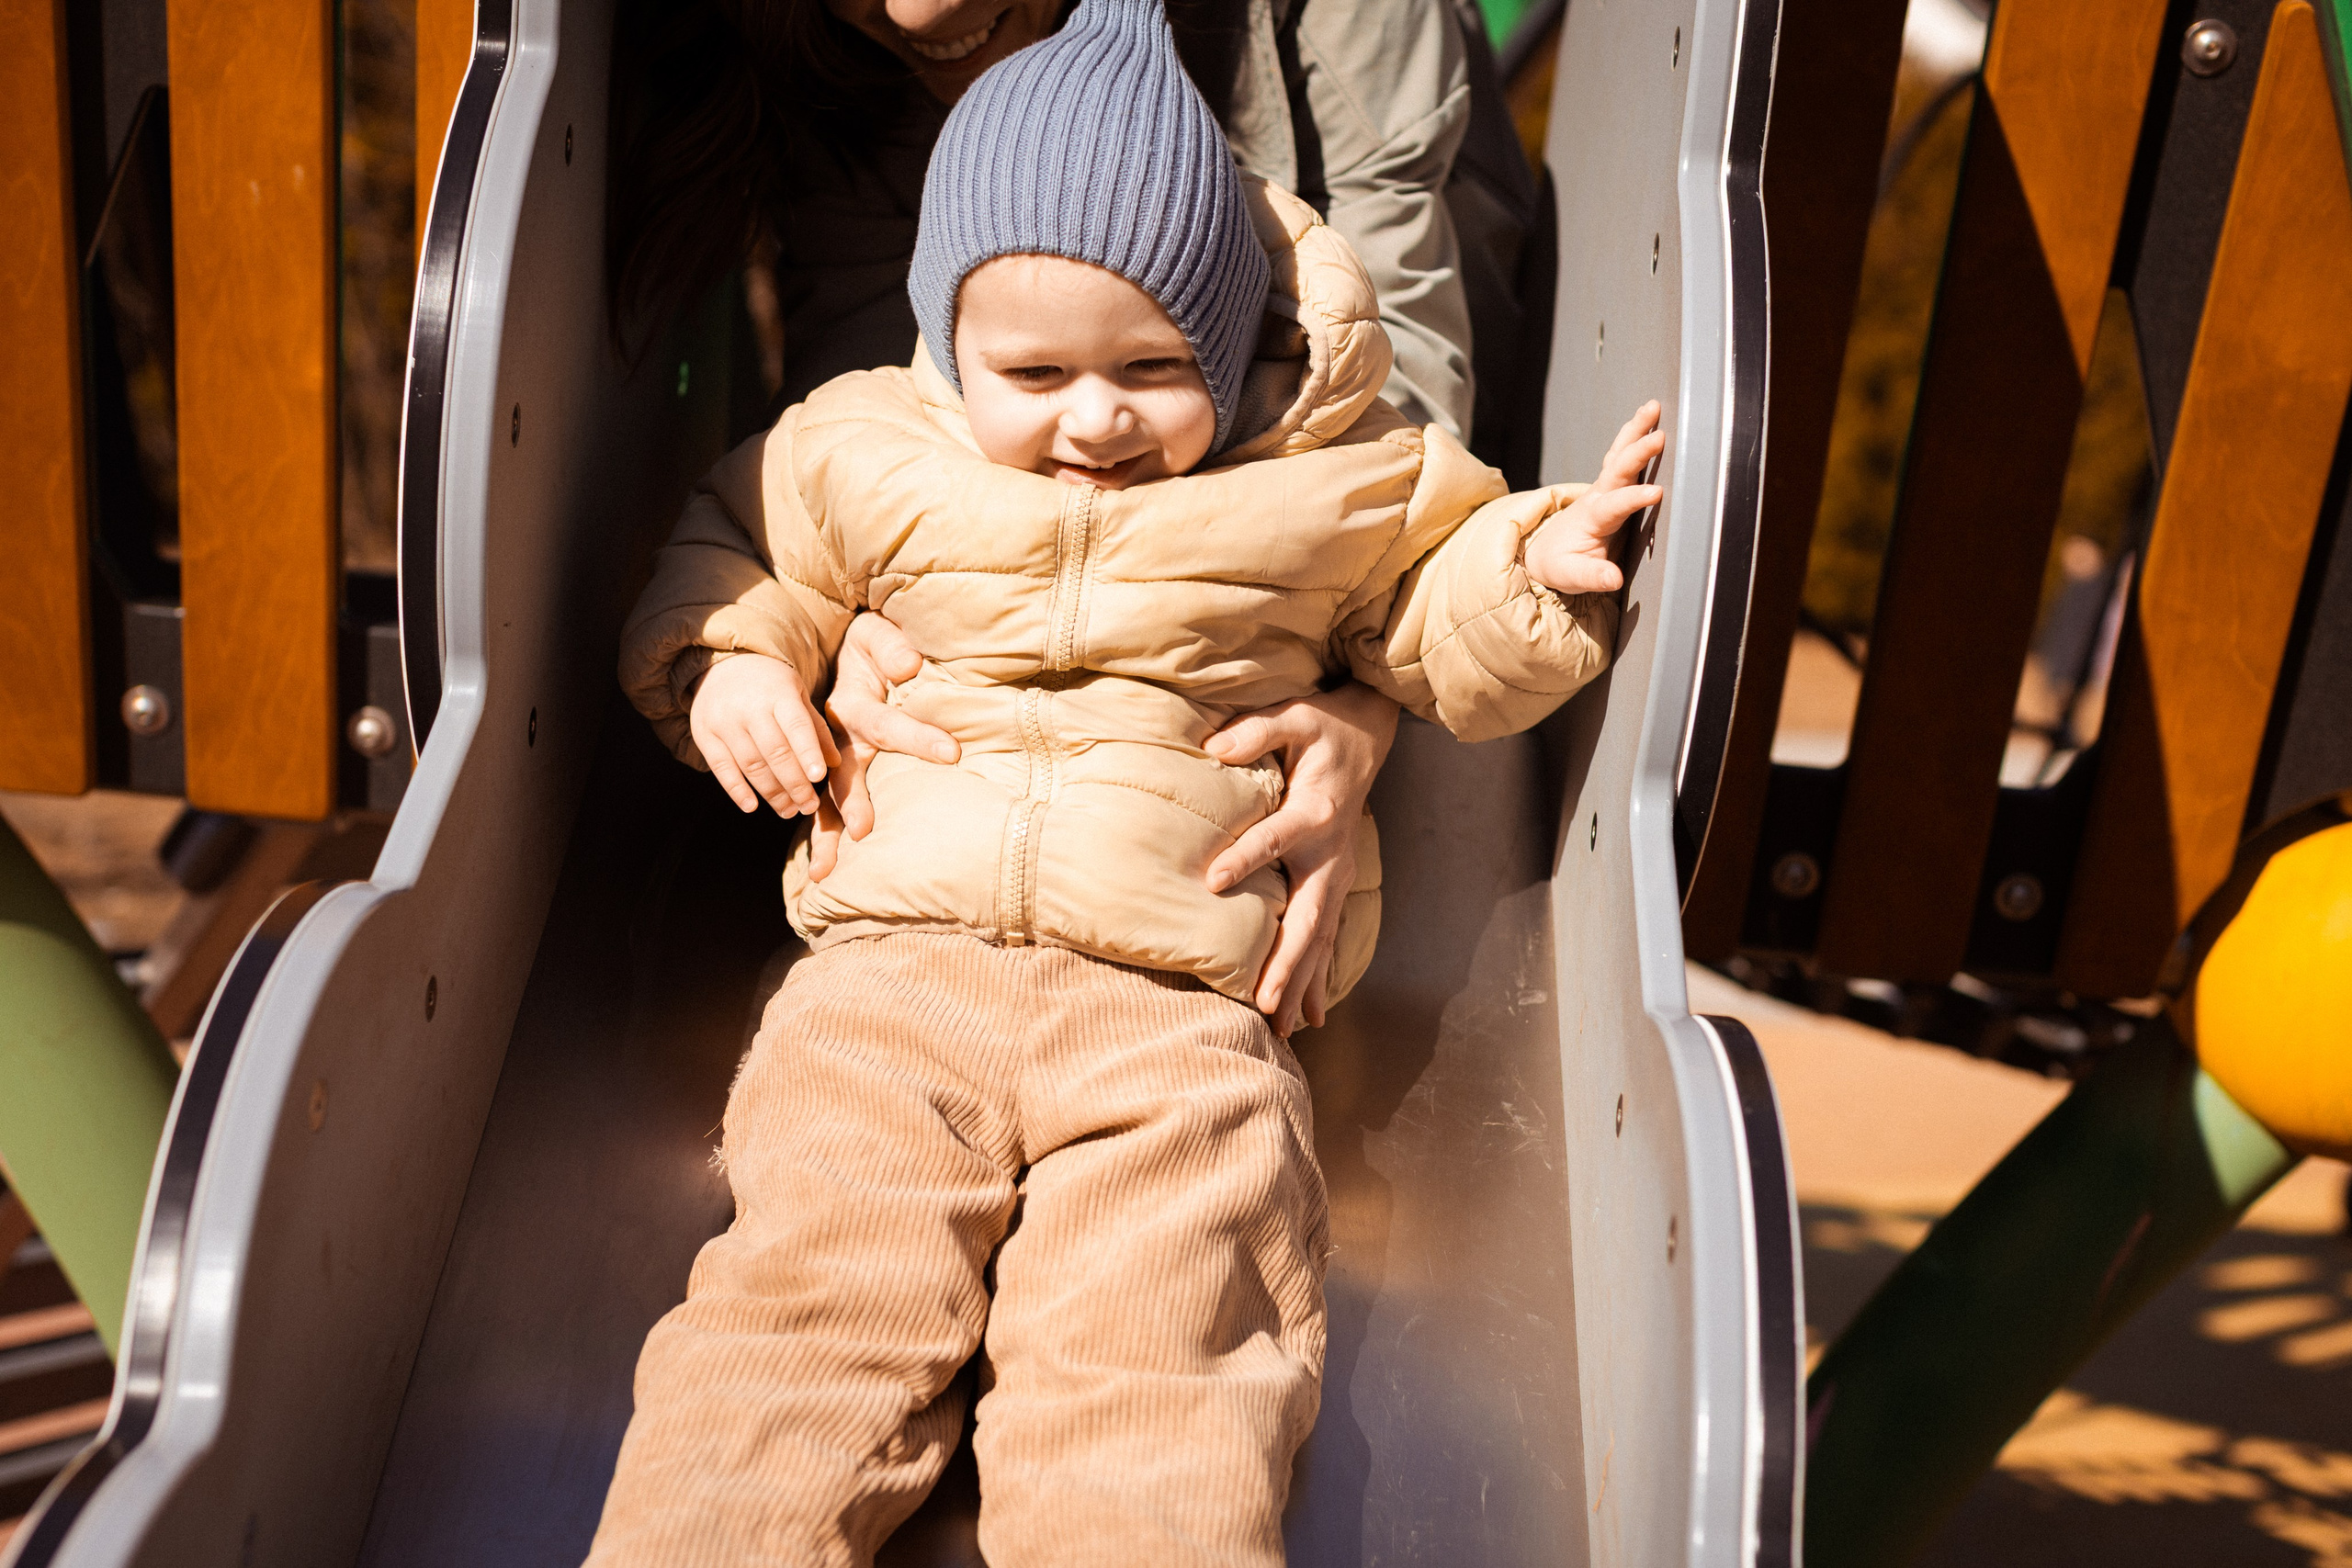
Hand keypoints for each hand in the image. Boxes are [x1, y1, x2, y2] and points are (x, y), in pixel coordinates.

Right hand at [690, 652, 837, 816]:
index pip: (796, 725)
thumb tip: (834, 764)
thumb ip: (815, 728)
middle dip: (795, 784)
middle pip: (775, 752)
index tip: (819, 778)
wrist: (725, 664)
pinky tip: (753, 806)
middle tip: (809, 806)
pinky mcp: (704, 734)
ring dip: (772, 793)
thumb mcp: (798, 695)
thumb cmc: (771, 685)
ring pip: (751, 764)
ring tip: (789, 810)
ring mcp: (723, 721)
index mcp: (778, 693)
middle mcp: (749, 707)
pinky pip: (721, 768)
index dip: (808, 752)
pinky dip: (737, 790)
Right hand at [811, 612, 959, 878]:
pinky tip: (821, 874)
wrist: (839, 653)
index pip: (889, 723)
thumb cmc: (870, 646)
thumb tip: (911, 664)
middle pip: (843, 772)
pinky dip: (820, 836)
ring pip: (823, 798)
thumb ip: (891, 647)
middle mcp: (836, 737)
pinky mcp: (830, 772)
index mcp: (852, 703)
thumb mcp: (876, 635)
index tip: (954, 753)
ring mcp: (829, 758)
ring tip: (824, 872)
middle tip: (862, 832)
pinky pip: (822, 805)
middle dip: (851, 802)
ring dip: (825, 833)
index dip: (919, 737)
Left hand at [1204, 682, 1400, 1037]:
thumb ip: (1254, 730)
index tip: (1212, 882)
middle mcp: (1332, 852)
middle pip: (1310, 916)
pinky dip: (1318, 977)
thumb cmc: (1325, 726)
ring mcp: (1338, 872)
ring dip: (1303, 984)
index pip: (1275, 837)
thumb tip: (1212, 747)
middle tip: (1267, 1004)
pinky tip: (1310, 1018)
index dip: (1245, 856)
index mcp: (1316, 811)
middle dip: (1289, 962)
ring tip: (1286, 1030)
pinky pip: (1328, 937)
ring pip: (1322, 938)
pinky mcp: (1336, 882)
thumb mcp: (1294, 716)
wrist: (1370, 734)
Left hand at [1523, 400, 1665, 595]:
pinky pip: (1622, 456)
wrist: (1546, 554)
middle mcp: (1596, 497)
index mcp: (1591, 518)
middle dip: (1637, 452)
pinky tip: (1649, 418)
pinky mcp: (1610, 487)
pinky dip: (1634, 436)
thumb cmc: (1561, 564)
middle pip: (1617, 470)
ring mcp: (1603, 489)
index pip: (1614, 505)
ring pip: (1619, 454)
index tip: (1657, 492)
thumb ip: (1593, 574)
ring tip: (1653, 407)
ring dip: (1635, 430)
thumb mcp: (1572, 576)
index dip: (1633, 498)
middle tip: (1659, 436)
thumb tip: (1613, 578)